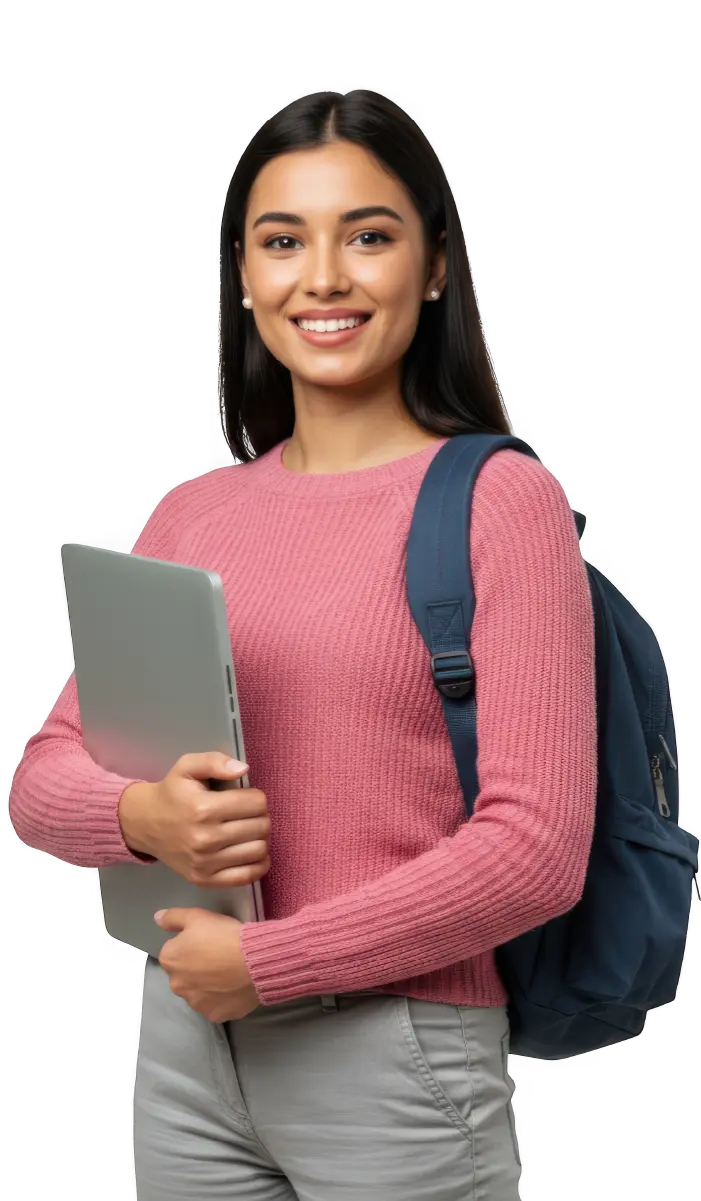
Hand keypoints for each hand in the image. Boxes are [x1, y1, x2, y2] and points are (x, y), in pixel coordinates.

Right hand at [118, 752, 270, 887]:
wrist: (145, 824)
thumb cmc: (172, 793)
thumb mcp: (187, 766)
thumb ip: (215, 761)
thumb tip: (243, 769)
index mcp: (203, 808)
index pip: (257, 803)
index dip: (256, 797)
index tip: (245, 797)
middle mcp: (205, 838)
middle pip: (261, 827)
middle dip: (260, 816)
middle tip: (246, 814)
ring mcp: (205, 863)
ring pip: (259, 850)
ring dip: (260, 838)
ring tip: (246, 831)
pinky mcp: (205, 880)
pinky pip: (247, 876)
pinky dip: (257, 864)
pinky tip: (249, 851)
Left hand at [155, 907, 260, 1021]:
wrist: (253, 961)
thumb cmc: (222, 935)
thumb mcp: (197, 916)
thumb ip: (173, 917)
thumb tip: (157, 919)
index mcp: (169, 960)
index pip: (174, 951)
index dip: (191, 945)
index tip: (207, 942)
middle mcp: (176, 985)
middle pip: (184, 974)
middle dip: (196, 968)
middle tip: (218, 956)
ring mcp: (195, 1003)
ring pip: (198, 992)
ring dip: (207, 985)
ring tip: (228, 972)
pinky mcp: (214, 1015)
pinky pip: (215, 1005)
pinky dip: (222, 998)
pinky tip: (234, 987)